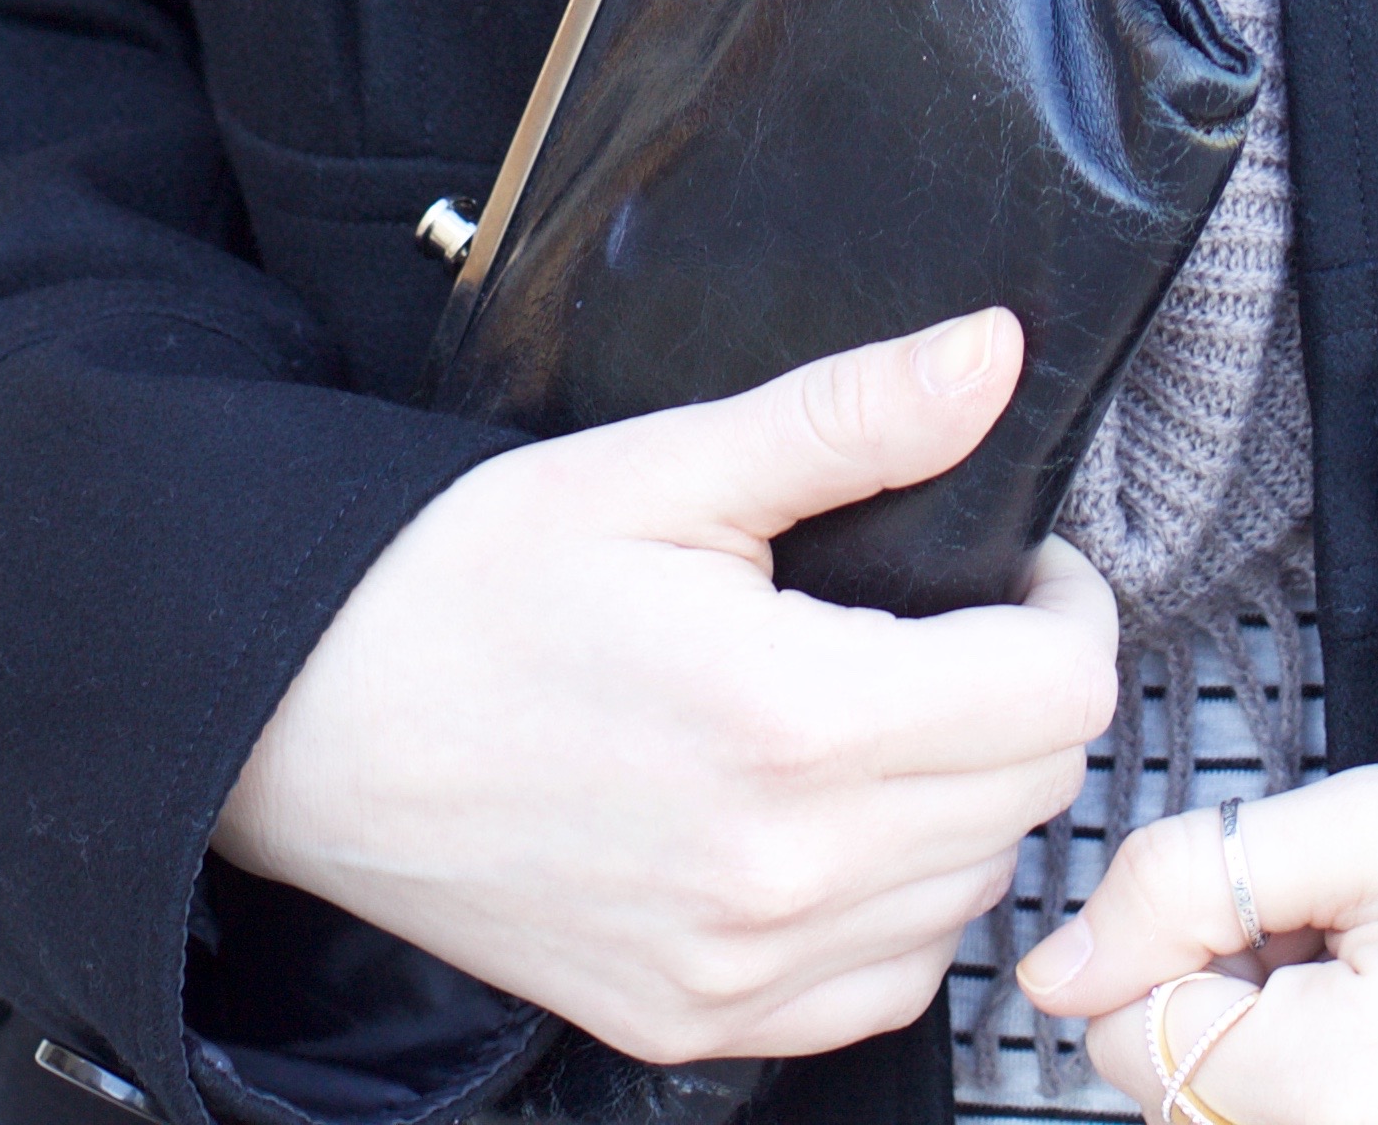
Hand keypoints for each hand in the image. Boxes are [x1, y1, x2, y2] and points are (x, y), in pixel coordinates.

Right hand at [217, 306, 1114, 1059]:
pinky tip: (842, 822)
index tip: (1018, 565)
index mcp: (795, 720)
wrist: (311, 725)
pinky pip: (884, 987)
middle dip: (1025, 693)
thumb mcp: (666, 468)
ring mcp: (739, 973)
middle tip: (956, 620)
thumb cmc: (474, 584)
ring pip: (972, 894)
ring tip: (894, 708)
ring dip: (971, 801)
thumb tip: (995, 353)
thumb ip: (850, 419)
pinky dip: (901, 906)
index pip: (1058, 694)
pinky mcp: (694, 1025)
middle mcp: (785, 876)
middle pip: (1032, 794)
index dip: (1066, 608)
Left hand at [1018, 753, 1377, 1124]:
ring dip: (1282, 1055)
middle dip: (1230, 1004)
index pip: (1126, 1034)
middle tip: (1350, 932)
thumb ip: (1196, 879)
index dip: (1178, 938)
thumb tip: (1055, 964)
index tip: (1273, 893)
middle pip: (1181, 1100)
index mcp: (1331, 1094)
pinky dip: (1340, 1095)